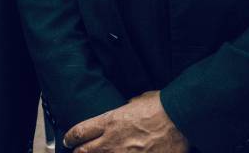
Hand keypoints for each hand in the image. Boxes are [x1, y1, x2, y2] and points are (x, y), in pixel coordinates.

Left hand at [63, 90, 188, 152]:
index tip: (68, 140)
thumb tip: (127, 107)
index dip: (70, 138)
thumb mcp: (137, 101)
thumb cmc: (162, 107)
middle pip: (84, 152)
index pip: (79, 132)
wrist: (180, 119)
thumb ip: (126, 108)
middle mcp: (112, 141)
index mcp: (109, 121)